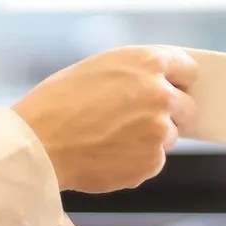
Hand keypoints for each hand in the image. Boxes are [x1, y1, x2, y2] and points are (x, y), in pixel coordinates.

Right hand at [12, 45, 197, 192]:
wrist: (38, 144)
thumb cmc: (58, 103)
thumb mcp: (99, 68)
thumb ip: (136, 73)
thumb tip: (162, 84)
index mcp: (147, 62)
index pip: (188, 68)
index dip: (180, 80)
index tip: (176, 87)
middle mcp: (160, 94)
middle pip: (187, 106)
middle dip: (170, 113)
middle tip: (140, 119)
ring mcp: (159, 131)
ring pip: (168, 136)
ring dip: (149, 139)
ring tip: (110, 138)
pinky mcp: (151, 162)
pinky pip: (152, 161)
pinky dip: (135, 161)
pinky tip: (106, 154)